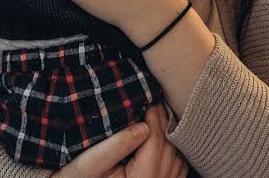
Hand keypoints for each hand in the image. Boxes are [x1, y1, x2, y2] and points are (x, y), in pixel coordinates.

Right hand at [54, 106, 187, 177]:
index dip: (154, 116)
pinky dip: (174, 152)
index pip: (155, 140)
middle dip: (163, 121)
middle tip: (155, 102)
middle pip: (169, 147)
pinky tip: (164, 139)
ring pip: (177, 157)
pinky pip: (178, 170)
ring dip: (170, 135)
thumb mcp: (91, 163)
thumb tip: (143, 126)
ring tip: (159, 116)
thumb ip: (117, 145)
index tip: (149, 99)